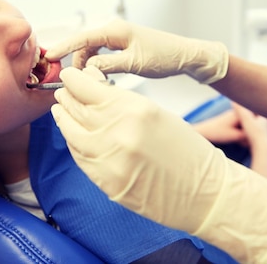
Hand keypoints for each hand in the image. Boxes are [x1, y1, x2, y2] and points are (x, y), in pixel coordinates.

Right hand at [45, 19, 228, 83]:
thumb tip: (87, 69)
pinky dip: (97, 65)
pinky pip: (102, 54)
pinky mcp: (123, 46)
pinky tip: (99, 78)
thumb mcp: (134, 64)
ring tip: (88, 82)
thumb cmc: (163, 57)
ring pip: (93, 51)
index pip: (83, 38)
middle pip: (85, 45)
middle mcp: (114, 31)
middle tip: (72, 81)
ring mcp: (118, 37)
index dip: (64, 47)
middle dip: (76, 61)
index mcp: (115, 31)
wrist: (184, 56)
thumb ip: (107, 66)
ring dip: (87, 65)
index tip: (50, 55)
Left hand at [51, 67, 266, 263]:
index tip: (70, 74)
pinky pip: (79, 156)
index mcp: (134, 109)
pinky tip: (73, 134)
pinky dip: (73, 141)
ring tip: (61, 109)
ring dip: (64, 118)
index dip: (74, 78)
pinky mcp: (106, 182)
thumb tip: (93, 91)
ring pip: (70, 132)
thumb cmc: (186, 149)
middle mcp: (117, 132)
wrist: (205, 193)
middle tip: (64, 89)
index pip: (86, 87)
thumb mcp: (155, 113)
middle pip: (75, 107)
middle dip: (66, 95)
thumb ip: (121, 102)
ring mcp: (109, 160)